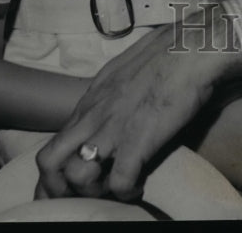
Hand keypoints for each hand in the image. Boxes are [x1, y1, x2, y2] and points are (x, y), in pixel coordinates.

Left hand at [35, 2, 241, 199]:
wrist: (192, 48)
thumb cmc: (167, 51)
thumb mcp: (125, 68)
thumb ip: (111, 91)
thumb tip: (113, 102)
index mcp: (91, 100)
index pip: (52, 145)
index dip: (55, 174)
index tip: (68, 186)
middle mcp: (94, 115)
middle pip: (49, 162)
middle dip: (58, 187)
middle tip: (83, 194)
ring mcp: (114, 128)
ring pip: (76, 175)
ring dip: (92, 191)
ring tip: (112, 188)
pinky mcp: (138, 140)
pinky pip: (119, 181)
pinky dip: (126, 192)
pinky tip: (138, 186)